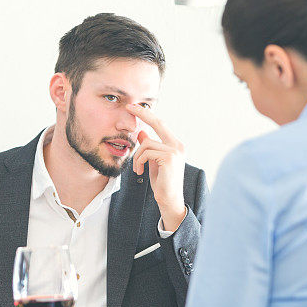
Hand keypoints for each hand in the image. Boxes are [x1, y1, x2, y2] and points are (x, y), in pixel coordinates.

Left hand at [127, 104, 186, 230]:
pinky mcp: (169, 158)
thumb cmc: (162, 182)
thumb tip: (141, 132)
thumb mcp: (152, 161)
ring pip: (146, 143)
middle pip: (157, 124)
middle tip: (129, 107)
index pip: (160, 124)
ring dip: (137, 157)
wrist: (169, 200)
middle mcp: (177, 145)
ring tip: (137, 169)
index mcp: (175, 145)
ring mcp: (175, 151)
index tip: (135, 106)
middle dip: (142, 113)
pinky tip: (140, 172)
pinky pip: (146, 153)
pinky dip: (139, 162)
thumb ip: (149, 146)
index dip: (148, 114)